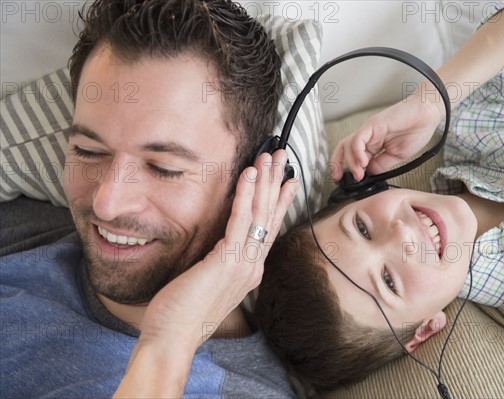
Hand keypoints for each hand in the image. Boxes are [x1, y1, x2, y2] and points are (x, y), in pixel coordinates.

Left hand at [138, 150, 296, 349]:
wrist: (172, 339)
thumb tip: (216, 250)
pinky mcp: (228, 261)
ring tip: (271, 157)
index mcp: (248, 272)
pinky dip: (246, 196)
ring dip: (266, 182)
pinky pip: (240, 222)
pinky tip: (249, 175)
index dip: (279, 204)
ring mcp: (243, 264)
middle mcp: (252, 267)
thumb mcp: (208, 284)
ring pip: (260, 215)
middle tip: (282, 157)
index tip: (287, 183)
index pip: (268, 230)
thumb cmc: (182, 314)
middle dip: (276, 184)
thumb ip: (218, 265)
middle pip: (269, 217)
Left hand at [330, 92, 444, 181]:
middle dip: (337, 164)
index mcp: (373, 144)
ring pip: (348, 145)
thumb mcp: (396, 156)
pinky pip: (358, 138)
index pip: (352, 157)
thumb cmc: (416, 131)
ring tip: (359, 175)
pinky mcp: (373, 124)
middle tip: (340, 179)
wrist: (428, 115)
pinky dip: (357, 151)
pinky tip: (363, 163)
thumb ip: (381, 165)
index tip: (345, 182)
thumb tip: (368, 175)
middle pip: (343, 149)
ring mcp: (369, 130)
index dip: (345, 169)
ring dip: (351, 162)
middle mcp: (368, 137)